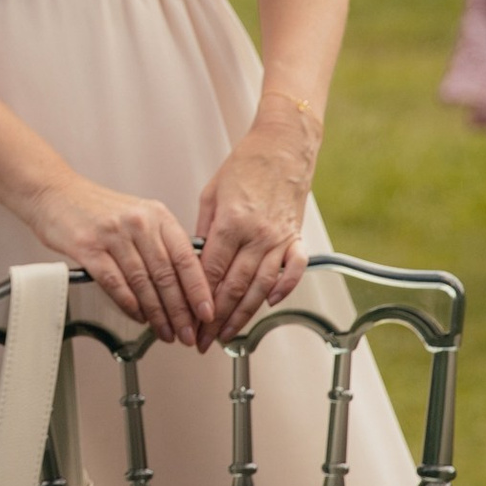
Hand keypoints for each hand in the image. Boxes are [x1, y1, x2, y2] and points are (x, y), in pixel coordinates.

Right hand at [28, 174, 212, 346]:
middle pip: (167, 275)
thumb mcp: (138, 215)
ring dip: (156, 314)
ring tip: (164, 331)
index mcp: (157, 215)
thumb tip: (184, 283)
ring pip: (143, 283)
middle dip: (180, 310)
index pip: (186, 257)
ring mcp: (114, 235)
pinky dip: (129, 304)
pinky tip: (137, 316)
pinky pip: (115, 283)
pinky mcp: (89, 248)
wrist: (54, 192)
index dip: (199, 289)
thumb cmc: (96, 208)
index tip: (207, 312)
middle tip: (187, 332)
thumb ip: (160, 243)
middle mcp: (139, 222)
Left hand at [194, 92, 318, 346]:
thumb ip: (203, 228)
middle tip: (203, 339)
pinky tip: (269, 304)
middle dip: (216, 318)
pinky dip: (283, 289)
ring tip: (227, 335)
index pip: (210, 272)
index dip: (198, 300)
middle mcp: (257, 234)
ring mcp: (280, 237)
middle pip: (233, 286)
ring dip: (243, 314)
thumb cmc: (245, 164)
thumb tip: (194, 259)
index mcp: (231, 222)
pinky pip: (293, 270)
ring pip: (260, 286)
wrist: (283, 145)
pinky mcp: (297, 236)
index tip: (188, 318)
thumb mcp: (211, 192)